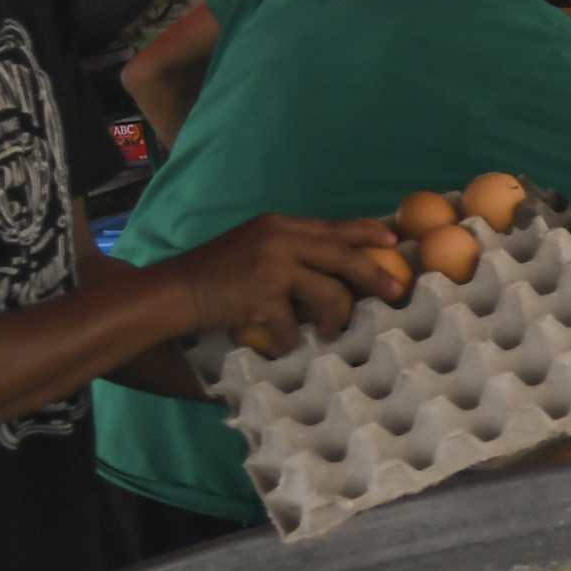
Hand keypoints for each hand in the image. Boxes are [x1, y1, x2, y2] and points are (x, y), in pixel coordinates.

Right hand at [163, 214, 403, 351]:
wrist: (174, 290)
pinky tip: (281, 345)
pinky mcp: (262, 295)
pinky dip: (288, 338)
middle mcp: (280, 239)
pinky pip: (293, 324)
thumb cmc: (214, 273)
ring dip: (337, 316)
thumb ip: (289, 250)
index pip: (333, 226)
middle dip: (374, 274)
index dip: (367, 232)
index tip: (393, 241)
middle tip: (395, 290)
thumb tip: (332, 267)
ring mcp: (272, 266)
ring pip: (329, 292)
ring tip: (335, 333)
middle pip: (343, 255)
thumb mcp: (254, 246)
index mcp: (280, 225)